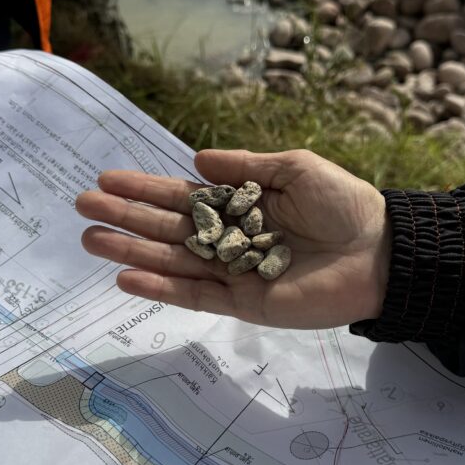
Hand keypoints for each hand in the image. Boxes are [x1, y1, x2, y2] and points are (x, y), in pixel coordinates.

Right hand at [76, 148, 390, 328]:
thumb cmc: (344, 204)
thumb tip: (194, 162)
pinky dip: (162, 287)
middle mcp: (231, 239)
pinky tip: (128, 276)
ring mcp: (235, 273)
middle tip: (82, 207)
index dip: (145, 189)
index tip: (106, 180)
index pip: (183, 198)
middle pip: (168, 229)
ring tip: (92, 240)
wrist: (382, 252)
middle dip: (126, 218)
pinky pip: (196, 295)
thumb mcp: (294, 169)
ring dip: (132, 251)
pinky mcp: (245, 303)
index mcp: (242, 206)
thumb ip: (244, 167)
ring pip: (173, 261)